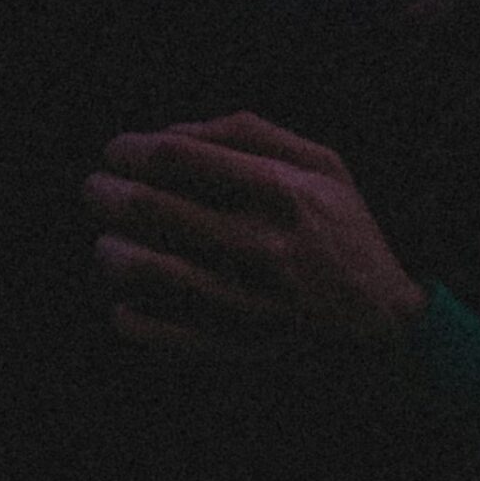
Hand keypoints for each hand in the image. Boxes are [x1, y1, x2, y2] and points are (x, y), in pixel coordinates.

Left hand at [83, 112, 426, 358]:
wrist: (385, 328)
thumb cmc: (344, 232)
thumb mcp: (321, 164)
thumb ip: (249, 134)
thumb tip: (171, 132)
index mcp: (282, 192)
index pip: (179, 159)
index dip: (131, 150)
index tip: (117, 152)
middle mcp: (262, 245)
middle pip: (151, 209)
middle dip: (106, 194)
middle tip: (95, 190)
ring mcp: (248, 301)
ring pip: (147, 271)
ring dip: (110, 253)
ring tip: (107, 245)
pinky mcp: (236, 348)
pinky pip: (160, 333)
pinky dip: (129, 317)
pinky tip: (124, 302)